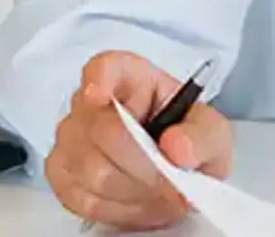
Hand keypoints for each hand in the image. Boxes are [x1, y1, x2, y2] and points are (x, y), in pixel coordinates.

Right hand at [44, 51, 231, 231]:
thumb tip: (177, 145)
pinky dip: (116, 207)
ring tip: (158, 189)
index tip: (99, 95)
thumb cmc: (189, 142)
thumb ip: (202, 136)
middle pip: (103, 130)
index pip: (105, 67)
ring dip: (132, 188)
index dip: (98, 79)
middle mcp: (91, 104)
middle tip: (170, 177)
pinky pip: (82, 197)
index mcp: (132, 78)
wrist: (176, 178)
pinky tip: (137, 200)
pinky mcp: (61, 175)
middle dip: (143, 162)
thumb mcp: (213, 133)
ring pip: (92, 170)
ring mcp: (71, 139)